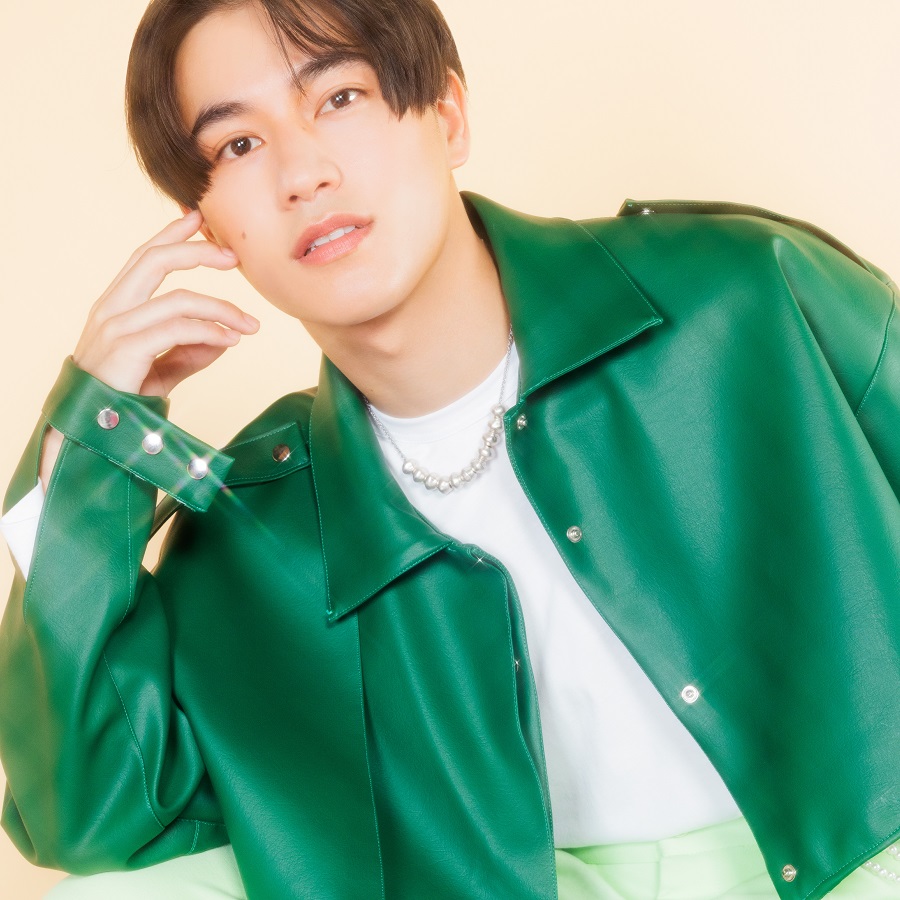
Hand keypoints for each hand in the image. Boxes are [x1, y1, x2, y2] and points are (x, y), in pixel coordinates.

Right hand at [72, 208, 257, 396]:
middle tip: (234, 257)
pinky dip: (210, 331)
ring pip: (178, 298)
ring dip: (222, 309)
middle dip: (197, 251)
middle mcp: (112, 308)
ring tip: (250, 325)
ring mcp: (116, 326)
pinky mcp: (126, 348)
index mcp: (116, 305)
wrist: (93, 431)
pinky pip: (177, 329)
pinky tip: (231, 340)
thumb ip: (190, 352)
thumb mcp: (162, 370)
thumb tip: (225, 339)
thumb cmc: (123, 398)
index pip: (145, 258)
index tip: (198, 218)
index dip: (171, 235)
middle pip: (155, 261)